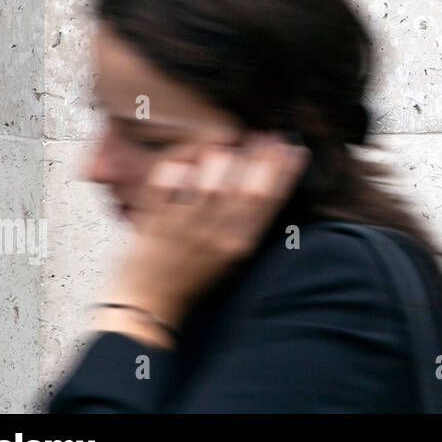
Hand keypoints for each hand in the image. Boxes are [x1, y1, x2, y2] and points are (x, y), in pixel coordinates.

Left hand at [95, 132, 309, 345]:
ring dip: (219, 156)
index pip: (270, 200)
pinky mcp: (153, 220)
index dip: (285, 170)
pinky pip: (168, 178)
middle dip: (262, 154)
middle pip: (247, 184)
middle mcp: (216, 235)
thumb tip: (265, 182)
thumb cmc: (190, 278)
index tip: (294, 148)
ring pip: (210, 175)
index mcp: (239, 245)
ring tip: (222, 150)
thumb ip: (247, 223)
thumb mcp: (230, 257)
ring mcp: (184, 226)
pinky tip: (186, 159)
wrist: (147, 307)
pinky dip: (177, 163)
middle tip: (266, 135)